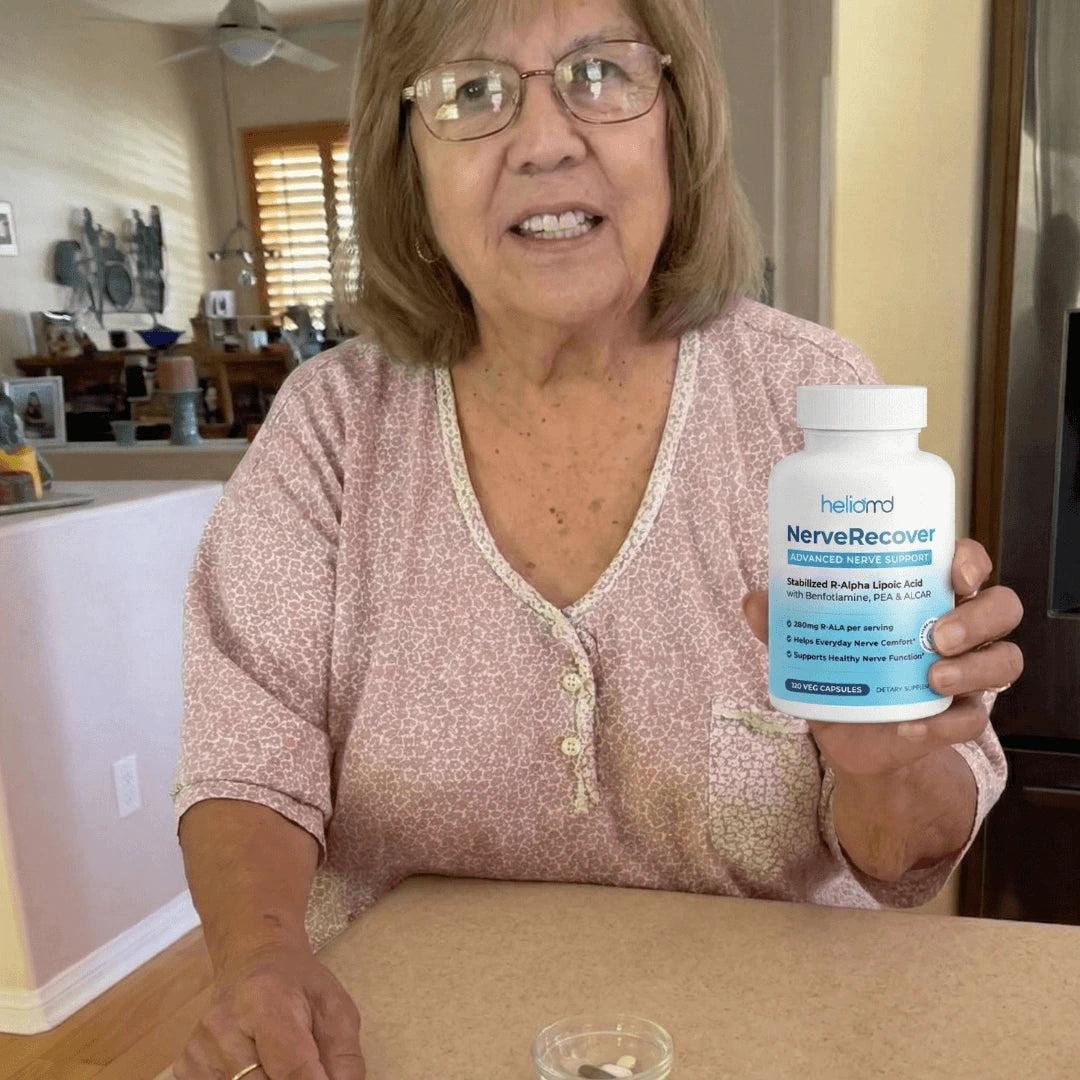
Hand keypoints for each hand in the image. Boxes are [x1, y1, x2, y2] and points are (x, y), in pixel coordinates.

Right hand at [172, 942, 364, 1079]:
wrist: (252, 960)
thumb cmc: (299, 987)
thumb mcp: (335, 1010)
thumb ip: (344, 1060)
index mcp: (267, 1001)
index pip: (292, 1070)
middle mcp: (224, 1026)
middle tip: (307, 1069)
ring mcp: (199, 1050)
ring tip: (281, 1064)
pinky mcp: (186, 1068)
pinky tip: (257, 1069)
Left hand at [741, 538, 1023, 777]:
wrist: (849, 737)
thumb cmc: (840, 668)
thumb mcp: (809, 641)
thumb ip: (783, 621)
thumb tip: (753, 600)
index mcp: (926, 595)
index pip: (968, 564)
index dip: (971, 559)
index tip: (954, 567)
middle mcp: (958, 630)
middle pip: (1001, 608)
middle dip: (979, 616)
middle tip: (937, 632)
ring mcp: (965, 674)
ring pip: (1004, 661)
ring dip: (973, 668)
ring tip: (931, 677)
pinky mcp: (955, 720)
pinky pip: (971, 721)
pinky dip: (942, 724)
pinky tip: (909, 726)